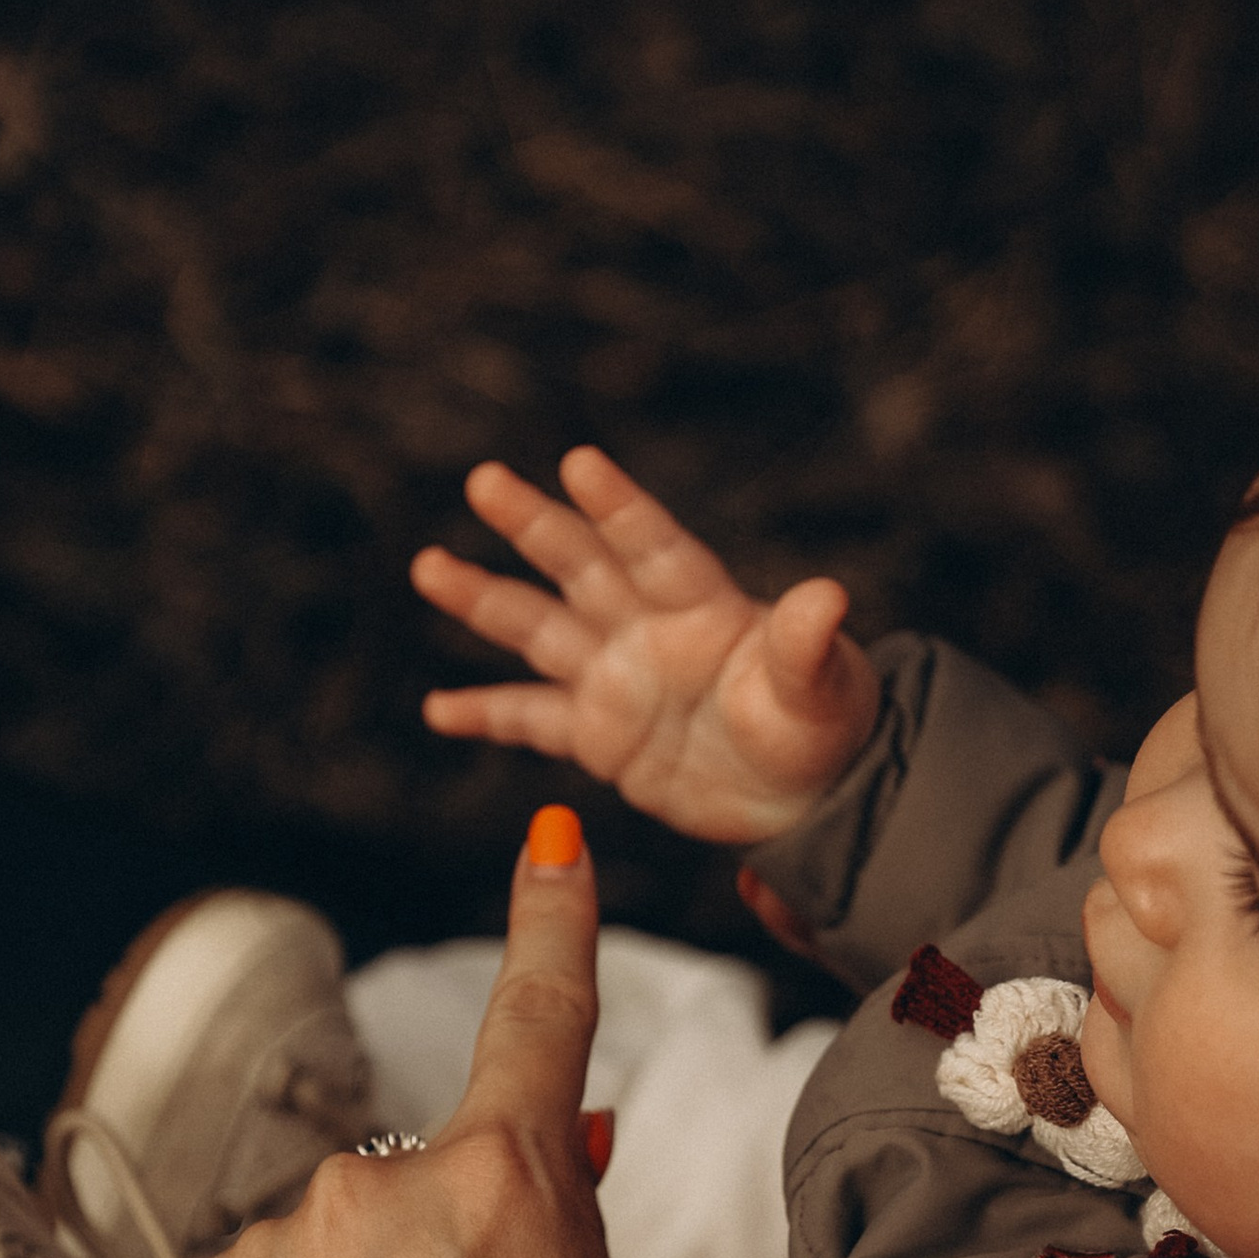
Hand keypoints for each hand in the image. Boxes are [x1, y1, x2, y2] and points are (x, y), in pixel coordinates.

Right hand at [411, 446, 880, 843]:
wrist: (803, 794)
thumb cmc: (823, 727)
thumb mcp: (821, 688)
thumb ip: (807, 645)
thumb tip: (829, 596)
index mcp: (703, 605)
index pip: (653, 546)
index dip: (617, 506)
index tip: (580, 463)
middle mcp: (648, 627)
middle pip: (580, 567)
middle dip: (533, 524)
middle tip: (485, 479)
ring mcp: (616, 677)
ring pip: (538, 629)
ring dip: (482, 599)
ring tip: (429, 566)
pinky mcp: (598, 734)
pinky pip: (531, 719)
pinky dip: (486, 714)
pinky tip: (438, 710)